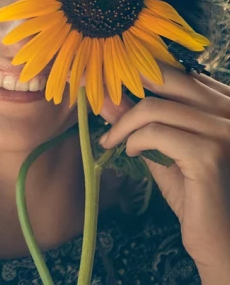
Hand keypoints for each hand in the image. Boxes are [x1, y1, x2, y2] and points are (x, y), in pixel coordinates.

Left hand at [97, 64, 229, 276]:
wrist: (222, 240)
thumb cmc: (197, 195)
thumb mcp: (165, 149)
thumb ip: (141, 122)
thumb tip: (107, 95)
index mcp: (226, 102)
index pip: (175, 72)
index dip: (135, 73)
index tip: (102, 79)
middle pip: (165, 77)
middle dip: (121, 85)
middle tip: (95, 97)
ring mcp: (225, 131)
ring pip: (154, 107)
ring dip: (122, 125)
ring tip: (111, 141)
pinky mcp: (210, 154)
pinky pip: (155, 133)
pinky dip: (134, 141)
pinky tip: (130, 154)